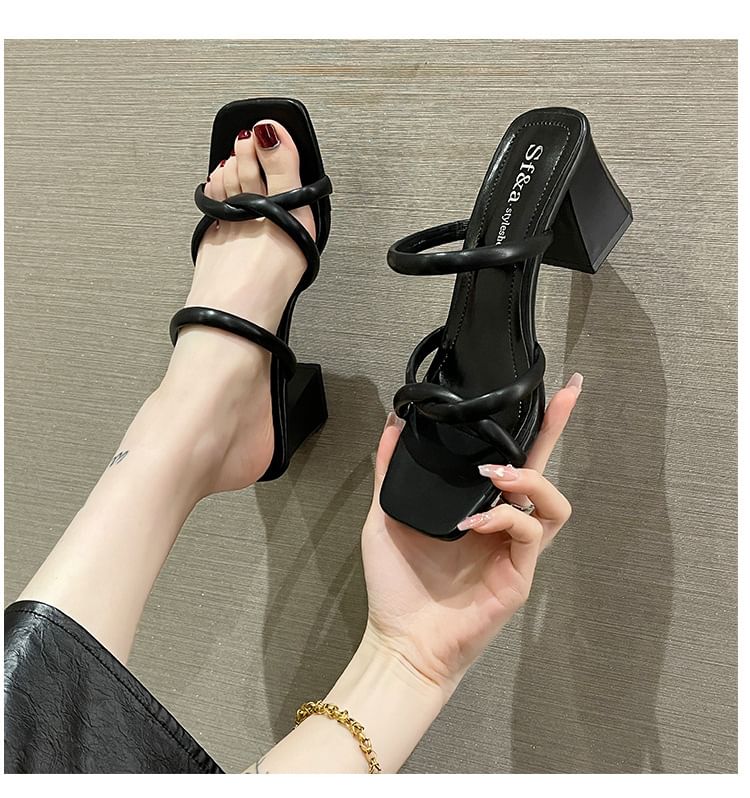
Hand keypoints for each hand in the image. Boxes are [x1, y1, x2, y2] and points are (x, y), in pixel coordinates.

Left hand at [360, 374, 582, 698]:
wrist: (401, 641)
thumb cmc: (397, 584)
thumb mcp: (385, 516)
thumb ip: (390, 472)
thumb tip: (392, 423)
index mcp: (477, 510)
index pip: (510, 461)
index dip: (529, 428)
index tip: (546, 389)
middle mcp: (502, 526)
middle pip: (543, 471)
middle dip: (555, 431)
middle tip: (564, 395)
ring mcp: (514, 551)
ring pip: (552, 503)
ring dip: (529, 479)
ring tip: (498, 475)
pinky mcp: (519, 575)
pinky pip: (528, 533)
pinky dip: (505, 519)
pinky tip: (474, 523)